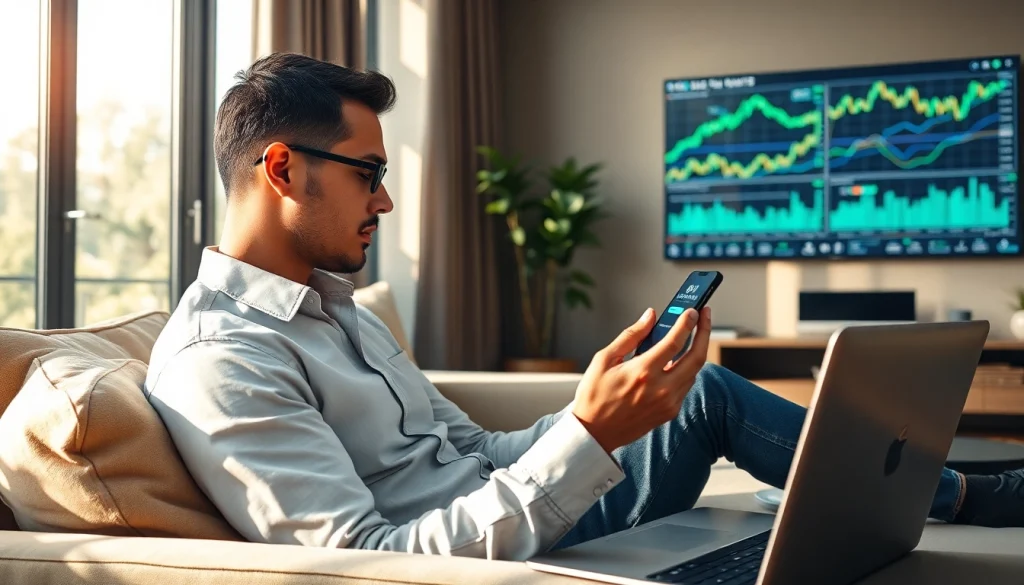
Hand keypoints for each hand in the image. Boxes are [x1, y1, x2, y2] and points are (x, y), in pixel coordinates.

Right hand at [572, 306, 711, 453]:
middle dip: (704, 332)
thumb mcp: (604, 359)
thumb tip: (649, 317)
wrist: (594, 432)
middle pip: (697, 356)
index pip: (675, 341)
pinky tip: (677, 360)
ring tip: (691, 335)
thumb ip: (631, 336)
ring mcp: (668, 403)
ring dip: (696, 351)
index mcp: (643, 372)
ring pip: (694, 371)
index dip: (687, 323)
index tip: (693, 310)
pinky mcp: (670, 412)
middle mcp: (661, 388)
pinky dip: (686, 370)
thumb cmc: (594, 395)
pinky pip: (686, 386)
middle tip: (704, 317)